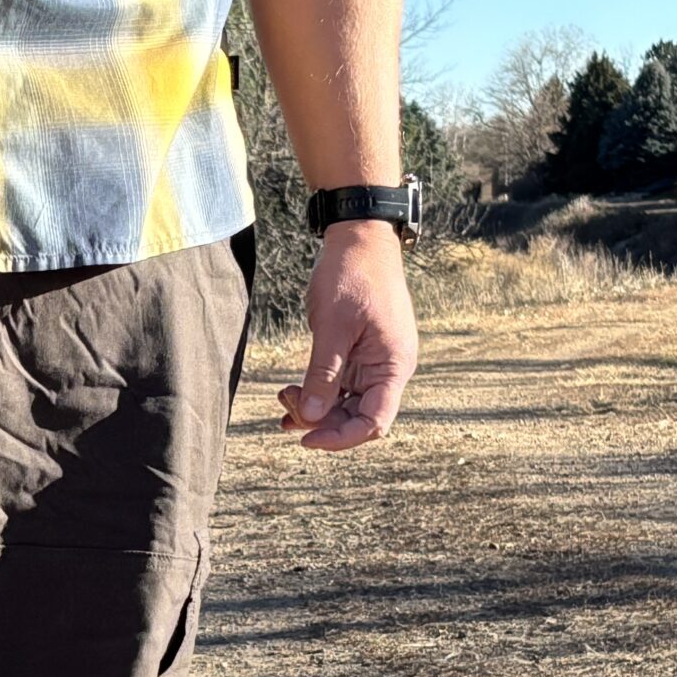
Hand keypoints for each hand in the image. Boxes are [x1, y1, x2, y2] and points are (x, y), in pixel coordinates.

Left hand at [278, 221, 418, 451]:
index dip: (340, 437)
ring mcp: (374, 362)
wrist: (359, 237)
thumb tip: (310, 418)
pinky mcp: (359, 355)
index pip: (374, 423)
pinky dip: (317, 394)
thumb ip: (322, 375)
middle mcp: (388, 369)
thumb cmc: (352, 275)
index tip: (306, 439)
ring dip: (315, 408)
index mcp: (393, 365)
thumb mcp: (332, 327)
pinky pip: (340, 386)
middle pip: (358, 417)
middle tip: (285, 404)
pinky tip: (291, 396)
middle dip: (321, 420)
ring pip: (346, 404)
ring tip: (284, 397)